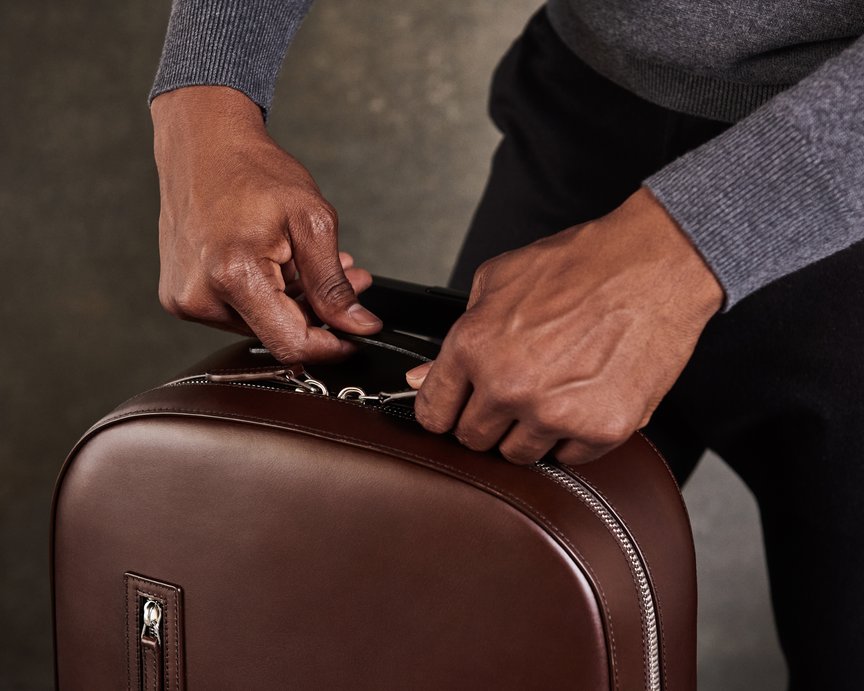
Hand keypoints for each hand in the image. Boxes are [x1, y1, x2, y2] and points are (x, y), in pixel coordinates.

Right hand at [151, 86, 381, 362]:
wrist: (202, 144)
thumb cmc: (254, 172)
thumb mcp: (312, 222)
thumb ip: (334, 285)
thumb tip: (358, 326)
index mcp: (232, 275)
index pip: (290, 344)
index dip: (330, 346)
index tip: (355, 337)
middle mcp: (200, 296)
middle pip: (277, 334)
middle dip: (317, 313)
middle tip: (347, 278)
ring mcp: (185, 300)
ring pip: (258, 325)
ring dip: (293, 303)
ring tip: (309, 262)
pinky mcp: (180, 297)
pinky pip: (236, 312)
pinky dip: (265, 296)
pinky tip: (279, 264)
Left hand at [407, 188, 722, 464]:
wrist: (654, 265)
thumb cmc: (578, 264)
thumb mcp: (498, 281)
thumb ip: (458, 334)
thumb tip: (422, 376)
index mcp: (474, 348)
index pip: (433, 412)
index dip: (441, 411)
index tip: (452, 410)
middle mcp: (509, 387)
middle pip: (473, 440)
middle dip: (486, 420)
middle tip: (512, 394)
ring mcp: (555, 413)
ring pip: (519, 455)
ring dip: (529, 431)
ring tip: (553, 391)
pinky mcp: (601, 429)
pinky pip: (570, 458)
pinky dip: (574, 436)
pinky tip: (584, 398)